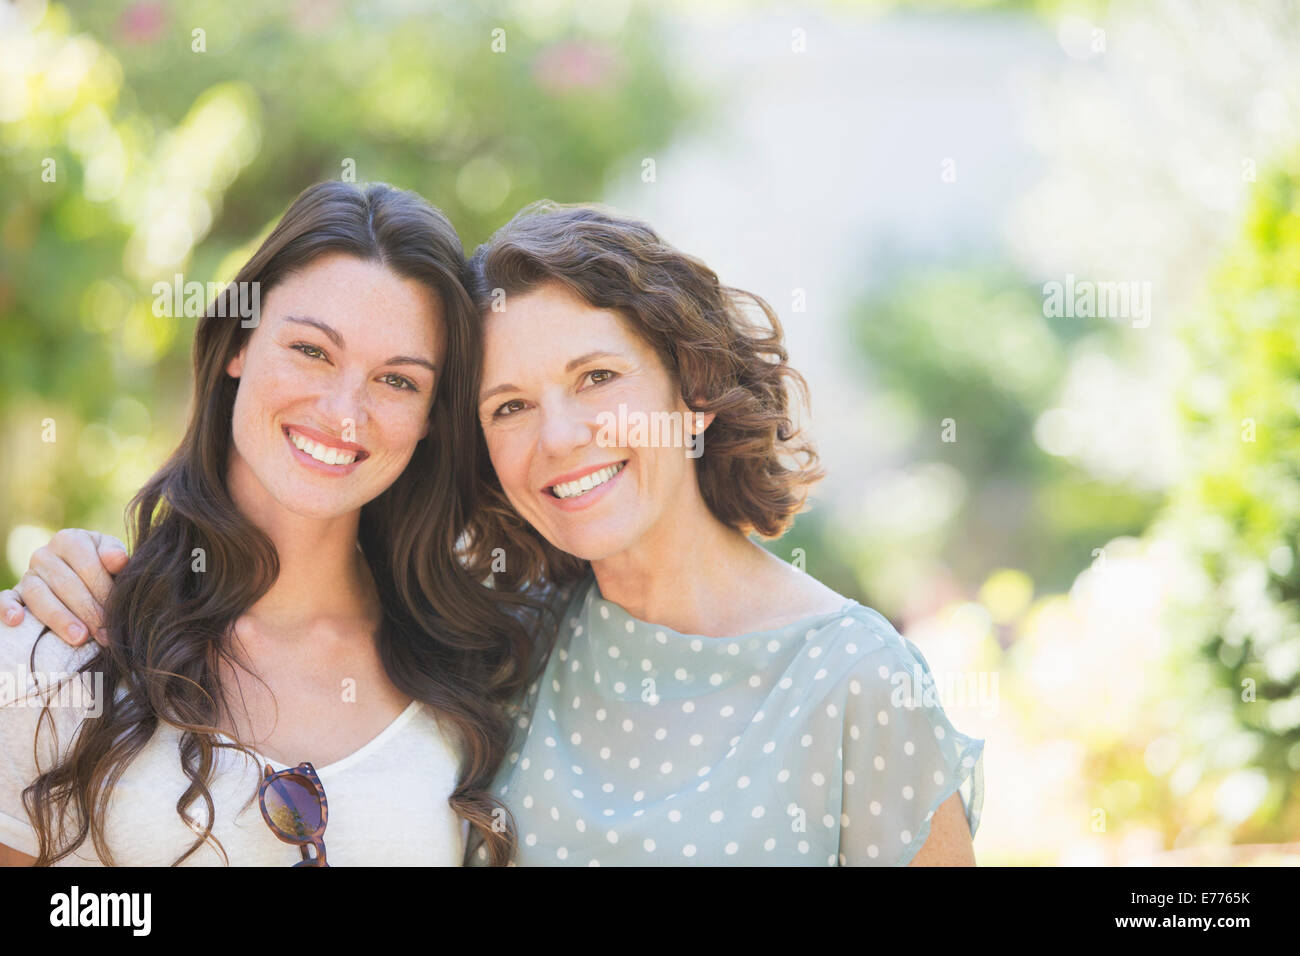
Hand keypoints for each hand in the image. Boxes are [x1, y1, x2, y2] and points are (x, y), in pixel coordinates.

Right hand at [0, 529, 127, 646]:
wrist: (86, 573)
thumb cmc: (103, 565)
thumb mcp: (112, 554)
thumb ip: (115, 554)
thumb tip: (118, 560)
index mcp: (70, 540)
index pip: (87, 566)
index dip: (103, 591)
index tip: (115, 615)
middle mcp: (44, 554)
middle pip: (65, 584)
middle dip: (87, 611)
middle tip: (103, 634)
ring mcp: (27, 574)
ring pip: (38, 595)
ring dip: (59, 617)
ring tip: (79, 637)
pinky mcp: (15, 592)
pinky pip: (6, 598)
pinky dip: (7, 608)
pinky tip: (16, 621)